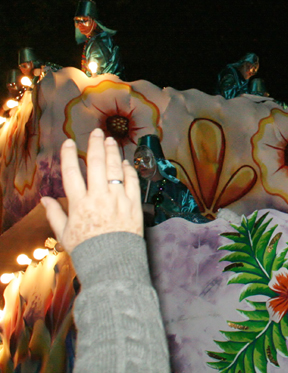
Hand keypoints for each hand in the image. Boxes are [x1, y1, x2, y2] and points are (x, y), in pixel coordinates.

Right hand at [41, 128, 142, 252]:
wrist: (113, 263)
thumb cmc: (87, 249)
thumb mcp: (65, 233)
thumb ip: (55, 214)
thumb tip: (45, 199)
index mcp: (79, 203)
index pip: (72, 172)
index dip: (69, 155)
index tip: (69, 143)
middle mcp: (99, 197)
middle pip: (97, 164)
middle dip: (96, 145)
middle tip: (97, 132)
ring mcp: (118, 199)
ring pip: (116, 169)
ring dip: (113, 152)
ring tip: (111, 140)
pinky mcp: (134, 204)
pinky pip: (132, 181)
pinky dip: (129, 170)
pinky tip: (125, 163)